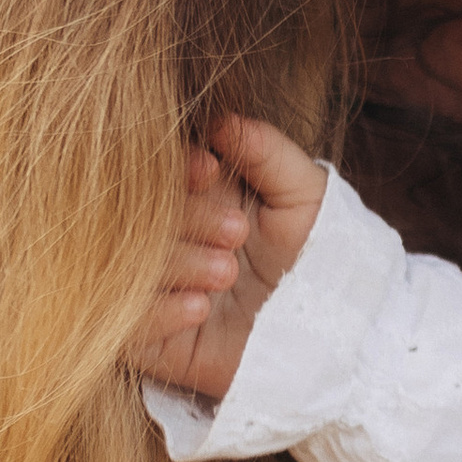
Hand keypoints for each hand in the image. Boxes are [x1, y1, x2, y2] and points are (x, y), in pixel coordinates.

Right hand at [127, 116, 328, 400]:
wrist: (336, 328)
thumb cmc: (319, 252)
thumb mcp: (303, 193)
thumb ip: (265, 150)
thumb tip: (220, 119)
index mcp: (193, 196)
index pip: (156, 168)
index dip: (174, 165)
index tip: (210, 170)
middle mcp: (166, 239)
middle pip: (139, 214)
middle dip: (187, 218)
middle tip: (236, 232)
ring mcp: (152, 289)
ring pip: (127, 266)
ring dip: (177, 263)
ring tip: (227, 272)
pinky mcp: (150, 343)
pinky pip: (125, 326)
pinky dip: (158, 312)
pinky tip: (200, 308)